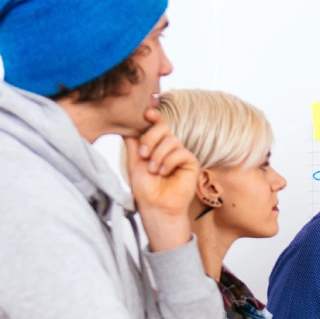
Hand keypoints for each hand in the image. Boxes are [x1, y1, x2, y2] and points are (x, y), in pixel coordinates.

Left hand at [124, 108, 198, 252]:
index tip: (146, 113)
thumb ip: (133, 142)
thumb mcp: (134, 161)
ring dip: (158, 155)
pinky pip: (181, 152)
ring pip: (171, 140)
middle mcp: (169, 147)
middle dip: (151, 138)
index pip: (156, 125)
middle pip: (164, 127)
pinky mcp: (191, 162)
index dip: (153, 116)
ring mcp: (180, 154)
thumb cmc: (145, 188)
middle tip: (143, 154)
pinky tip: (164, 173)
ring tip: (153, 170)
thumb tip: (128, 123)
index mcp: (156, 145)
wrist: (155, 206)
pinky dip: (169, 162)